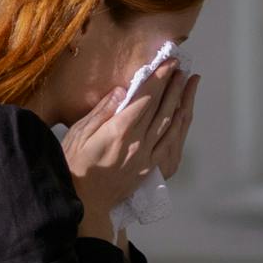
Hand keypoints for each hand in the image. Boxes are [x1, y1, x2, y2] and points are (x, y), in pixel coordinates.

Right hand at [61, 63, 194, 237]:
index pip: (145, 98)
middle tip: (180, 66)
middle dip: (172, 84)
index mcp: (119, 131)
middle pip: (161, 108)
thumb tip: (121, 90)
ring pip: (170, 123)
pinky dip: (180, 125)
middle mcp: (137, 143)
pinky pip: (171, 143)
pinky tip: (183, 113)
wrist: (84, 201)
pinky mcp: (150, 167)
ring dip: (180, 100)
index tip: (168, 62)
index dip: (159, 78)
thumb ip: (101, 111)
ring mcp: (146, 157)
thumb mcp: (78, 133)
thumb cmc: (75, 165)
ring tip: (187, 82)